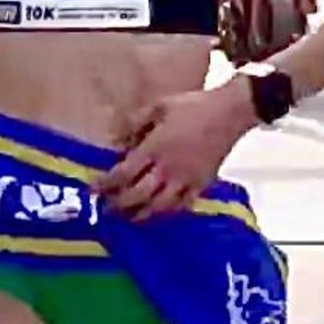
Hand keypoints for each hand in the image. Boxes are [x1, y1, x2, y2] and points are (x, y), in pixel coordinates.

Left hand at [93, 82, 252, 221]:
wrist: (229, 113)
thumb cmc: (192, 106)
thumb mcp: (158, 106)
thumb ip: (134, 123)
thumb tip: (115, 141)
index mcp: (154, 148)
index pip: (124, 173)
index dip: (106, 184)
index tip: (93, 190)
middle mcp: (167, 169)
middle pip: (138, 195)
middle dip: (119, 205)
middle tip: (106, 209)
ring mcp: (186, 180)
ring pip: (159, 206)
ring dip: (141, 214)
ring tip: (129, 217)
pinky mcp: (201, 185)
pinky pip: (182, 205)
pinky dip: (168, 212)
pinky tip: (159, 212)